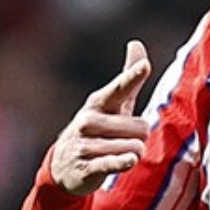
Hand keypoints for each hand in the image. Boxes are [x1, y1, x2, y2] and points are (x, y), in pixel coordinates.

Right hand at [50, 40, 152, 194]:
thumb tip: (136, 43)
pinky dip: (123, 162)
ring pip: (134, 147)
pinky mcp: (87, 166)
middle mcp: (89, 120)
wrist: (64, 167)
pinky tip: (129, 160)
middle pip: (141, 128)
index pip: (119, 88)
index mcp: (99, 102)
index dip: (132, 77)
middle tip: (122, 141)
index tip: (145, 66)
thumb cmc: (97, 129)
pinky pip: (113, 162)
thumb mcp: (111, 104)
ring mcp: (86, 143)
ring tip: (115, 154)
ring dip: (133, 154)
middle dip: (139, 137)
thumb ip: (128, 78)